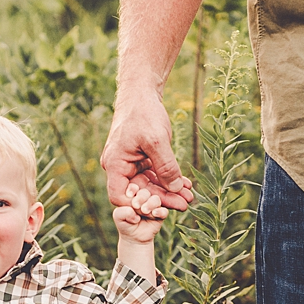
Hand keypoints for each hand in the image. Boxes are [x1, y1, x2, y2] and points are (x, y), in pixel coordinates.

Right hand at [101, 86, 195, 210]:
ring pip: (149, 184)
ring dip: (168, 191)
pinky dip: (168, 179)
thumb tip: (176, 189)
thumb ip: (166, 167)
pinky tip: (184, 185)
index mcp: (115, 163)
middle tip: (185, 205)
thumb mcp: (157, 140)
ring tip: (189, 197)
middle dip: (162, 199)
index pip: (120, 196)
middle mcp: (120, 166)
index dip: (138, 206)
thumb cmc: (143, 113)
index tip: (160, 210)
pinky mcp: (141, 158)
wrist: (142, 93)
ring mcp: (130, 162)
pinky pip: (154, 174)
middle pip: (139, 192)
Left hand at [112, 182, 169, 241]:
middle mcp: (144, 198)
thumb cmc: (125, 223)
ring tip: (144, 211)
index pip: (134, 186)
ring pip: (156, 199)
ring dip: (150, 204)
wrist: (134, 237)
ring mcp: (153, 205)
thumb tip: (133, 212)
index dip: (132, 189)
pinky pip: (164, 211)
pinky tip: (154, 214)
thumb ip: (122, 212)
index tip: (129, 195)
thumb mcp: (118, 217)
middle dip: (141, 197)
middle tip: (136, 205)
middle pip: (145, 192)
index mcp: (134, 194)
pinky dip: (160, 211)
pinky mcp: (161, 214)